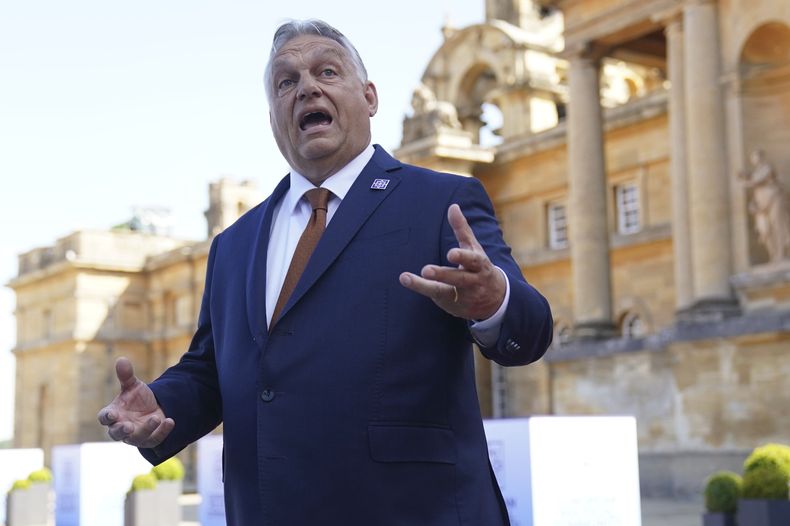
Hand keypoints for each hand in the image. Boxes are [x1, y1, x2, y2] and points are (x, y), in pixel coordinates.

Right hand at [97, 357, 173, 447]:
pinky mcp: (149, 440)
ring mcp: (135, 436)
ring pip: (137, 438)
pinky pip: (155, 439)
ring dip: (146, 429)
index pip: (104, 418)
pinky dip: (162, 432)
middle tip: (128, 426)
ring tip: (155, 418)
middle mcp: (121, 427)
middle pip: (116, 434)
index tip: (112, 414)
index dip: (107, 417)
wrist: (154, 407)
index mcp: (113, 414)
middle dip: (122, 431)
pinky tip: (170, 421)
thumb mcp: (134, 386)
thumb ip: (126, 376)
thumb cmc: (137, 398)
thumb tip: (121, 359)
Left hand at [399, 204, 505, 319]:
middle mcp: (473, 281)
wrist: (495, 299)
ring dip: (424, 286)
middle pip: (458, 279)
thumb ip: (462, 229)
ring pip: (444, 291)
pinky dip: (424, 291)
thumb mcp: (473, 248)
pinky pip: (438, 299)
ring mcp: (463, 296)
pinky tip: (409, 281)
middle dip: (443, 275)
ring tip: (406, 278)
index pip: (472, 261)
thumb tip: (453, 206)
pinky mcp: (454, 305)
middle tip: (426, 270)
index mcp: (479, 265)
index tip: (451, 254)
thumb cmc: (479, 267)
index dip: (462, 258)